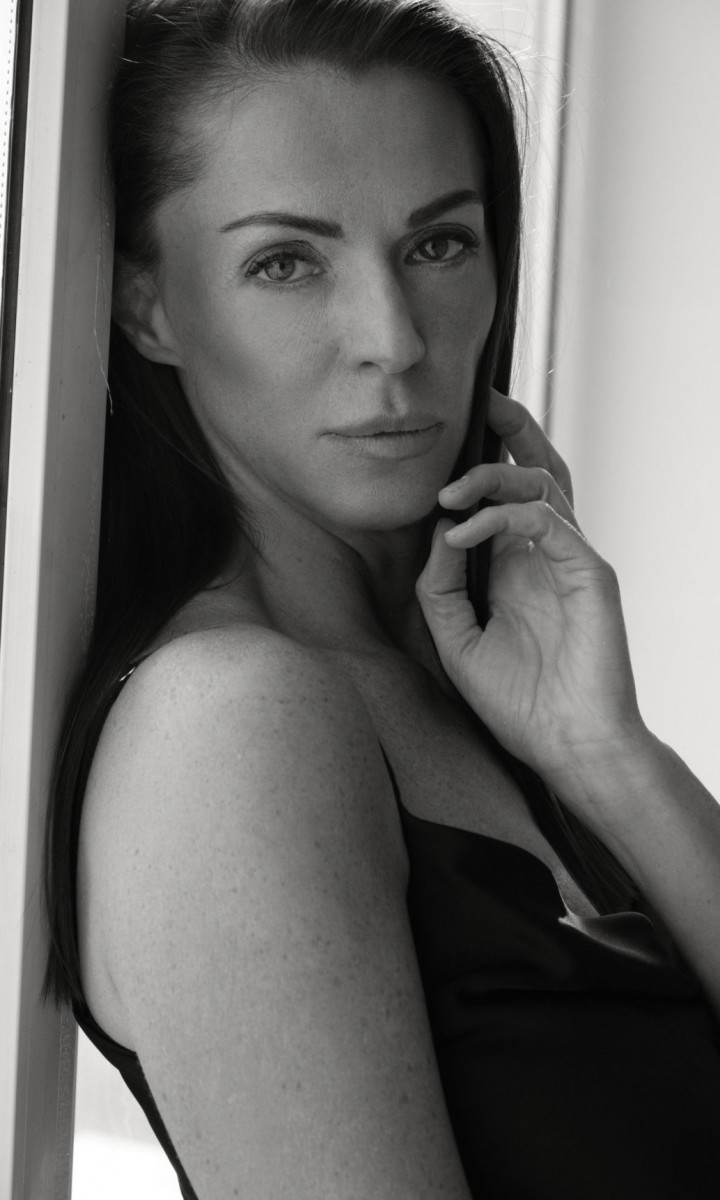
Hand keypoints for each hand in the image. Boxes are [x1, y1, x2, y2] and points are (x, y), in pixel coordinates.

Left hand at [416, 390, 646, 810]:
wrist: (565, 745)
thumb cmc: (517, 701)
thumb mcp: (455, 640)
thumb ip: (439, 586)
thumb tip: (434, 529)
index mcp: (516, 566)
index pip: (505, 495)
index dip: (483, 461)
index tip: (442, 444)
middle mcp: (545, 554)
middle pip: (537, 470)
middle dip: (510, 431)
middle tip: (479, 402)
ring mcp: (570, 560)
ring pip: (545, 484)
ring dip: (492, 477)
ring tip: (448, 494)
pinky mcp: (589, 574)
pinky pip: (550, 522)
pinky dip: (505, 517)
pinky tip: (464, 531)